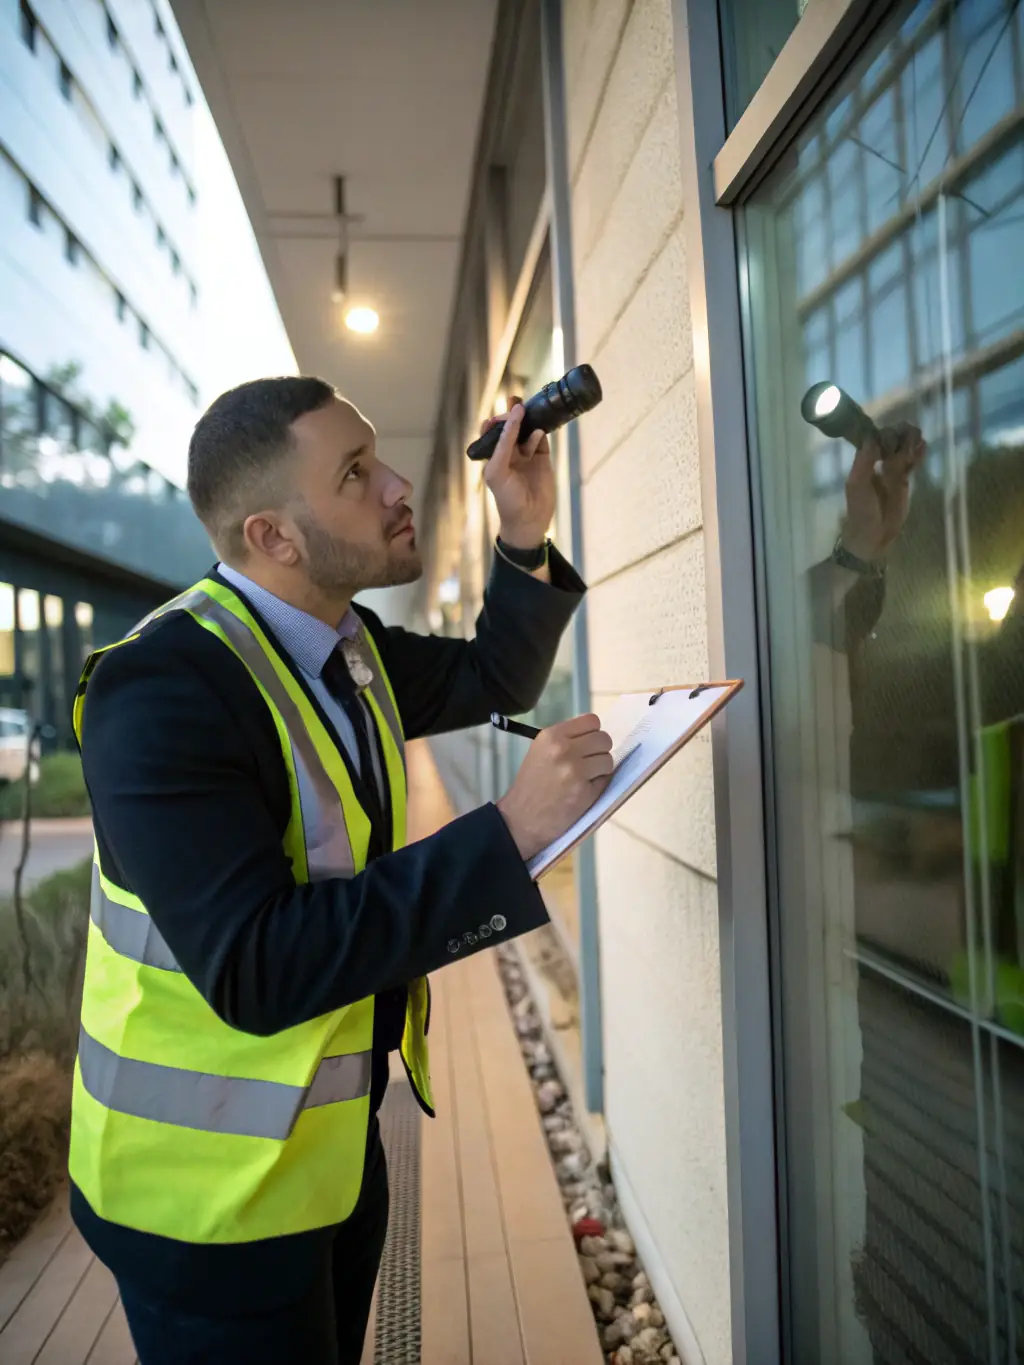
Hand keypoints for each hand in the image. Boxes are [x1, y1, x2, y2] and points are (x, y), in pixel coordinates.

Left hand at [481, 397, 555, 549]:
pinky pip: (541, 440)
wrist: (529, 519)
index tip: (500, 414)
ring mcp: (527, 455)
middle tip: (517, 405)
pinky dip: (540, 434)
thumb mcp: (498, 470)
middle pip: (511, 428)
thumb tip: (515, 415)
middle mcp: (510, 453)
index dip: (494, 421)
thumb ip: (505, 443)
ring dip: (528, 420)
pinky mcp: (543, 459)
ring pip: (527, 431)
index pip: (492, 433)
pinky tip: (539, 431)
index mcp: (494, 457)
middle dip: (512, 416)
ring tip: (530, 408)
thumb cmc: (508, 498)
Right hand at [497, 714, 612, 861]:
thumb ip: (566, 740)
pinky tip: (583, 791)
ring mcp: (575, 771)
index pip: (592, 721)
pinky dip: (599, 785)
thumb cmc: (532, 784)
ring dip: (601, 769)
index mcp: (551, 736)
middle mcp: (563, 749)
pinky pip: (606, 779)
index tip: (587, 744)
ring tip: (585, 778)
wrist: (521, 818)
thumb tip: (595, 735)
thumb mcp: (541, 751)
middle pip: (604, 739)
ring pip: (608, 759)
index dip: (593, 733)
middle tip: (588, 763)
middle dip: (600, 751)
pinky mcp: (584, 791)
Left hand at [841, 421, 925, 561]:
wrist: (872, 535)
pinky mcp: (904, 481)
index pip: (874, 439)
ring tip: (918, 438)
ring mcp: (892, 472)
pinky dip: (918, 454)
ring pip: (903, 450)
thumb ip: (864, 462)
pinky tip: (924, 446)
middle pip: (891, 441)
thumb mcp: (857, 486)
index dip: (884, 432)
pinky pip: (911, 463)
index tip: (893, 434)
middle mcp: (878, 463)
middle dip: (900, 434)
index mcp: (863, 462)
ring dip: (910, 441)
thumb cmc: (861, 511)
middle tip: (909, 435)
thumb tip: (872, 437)